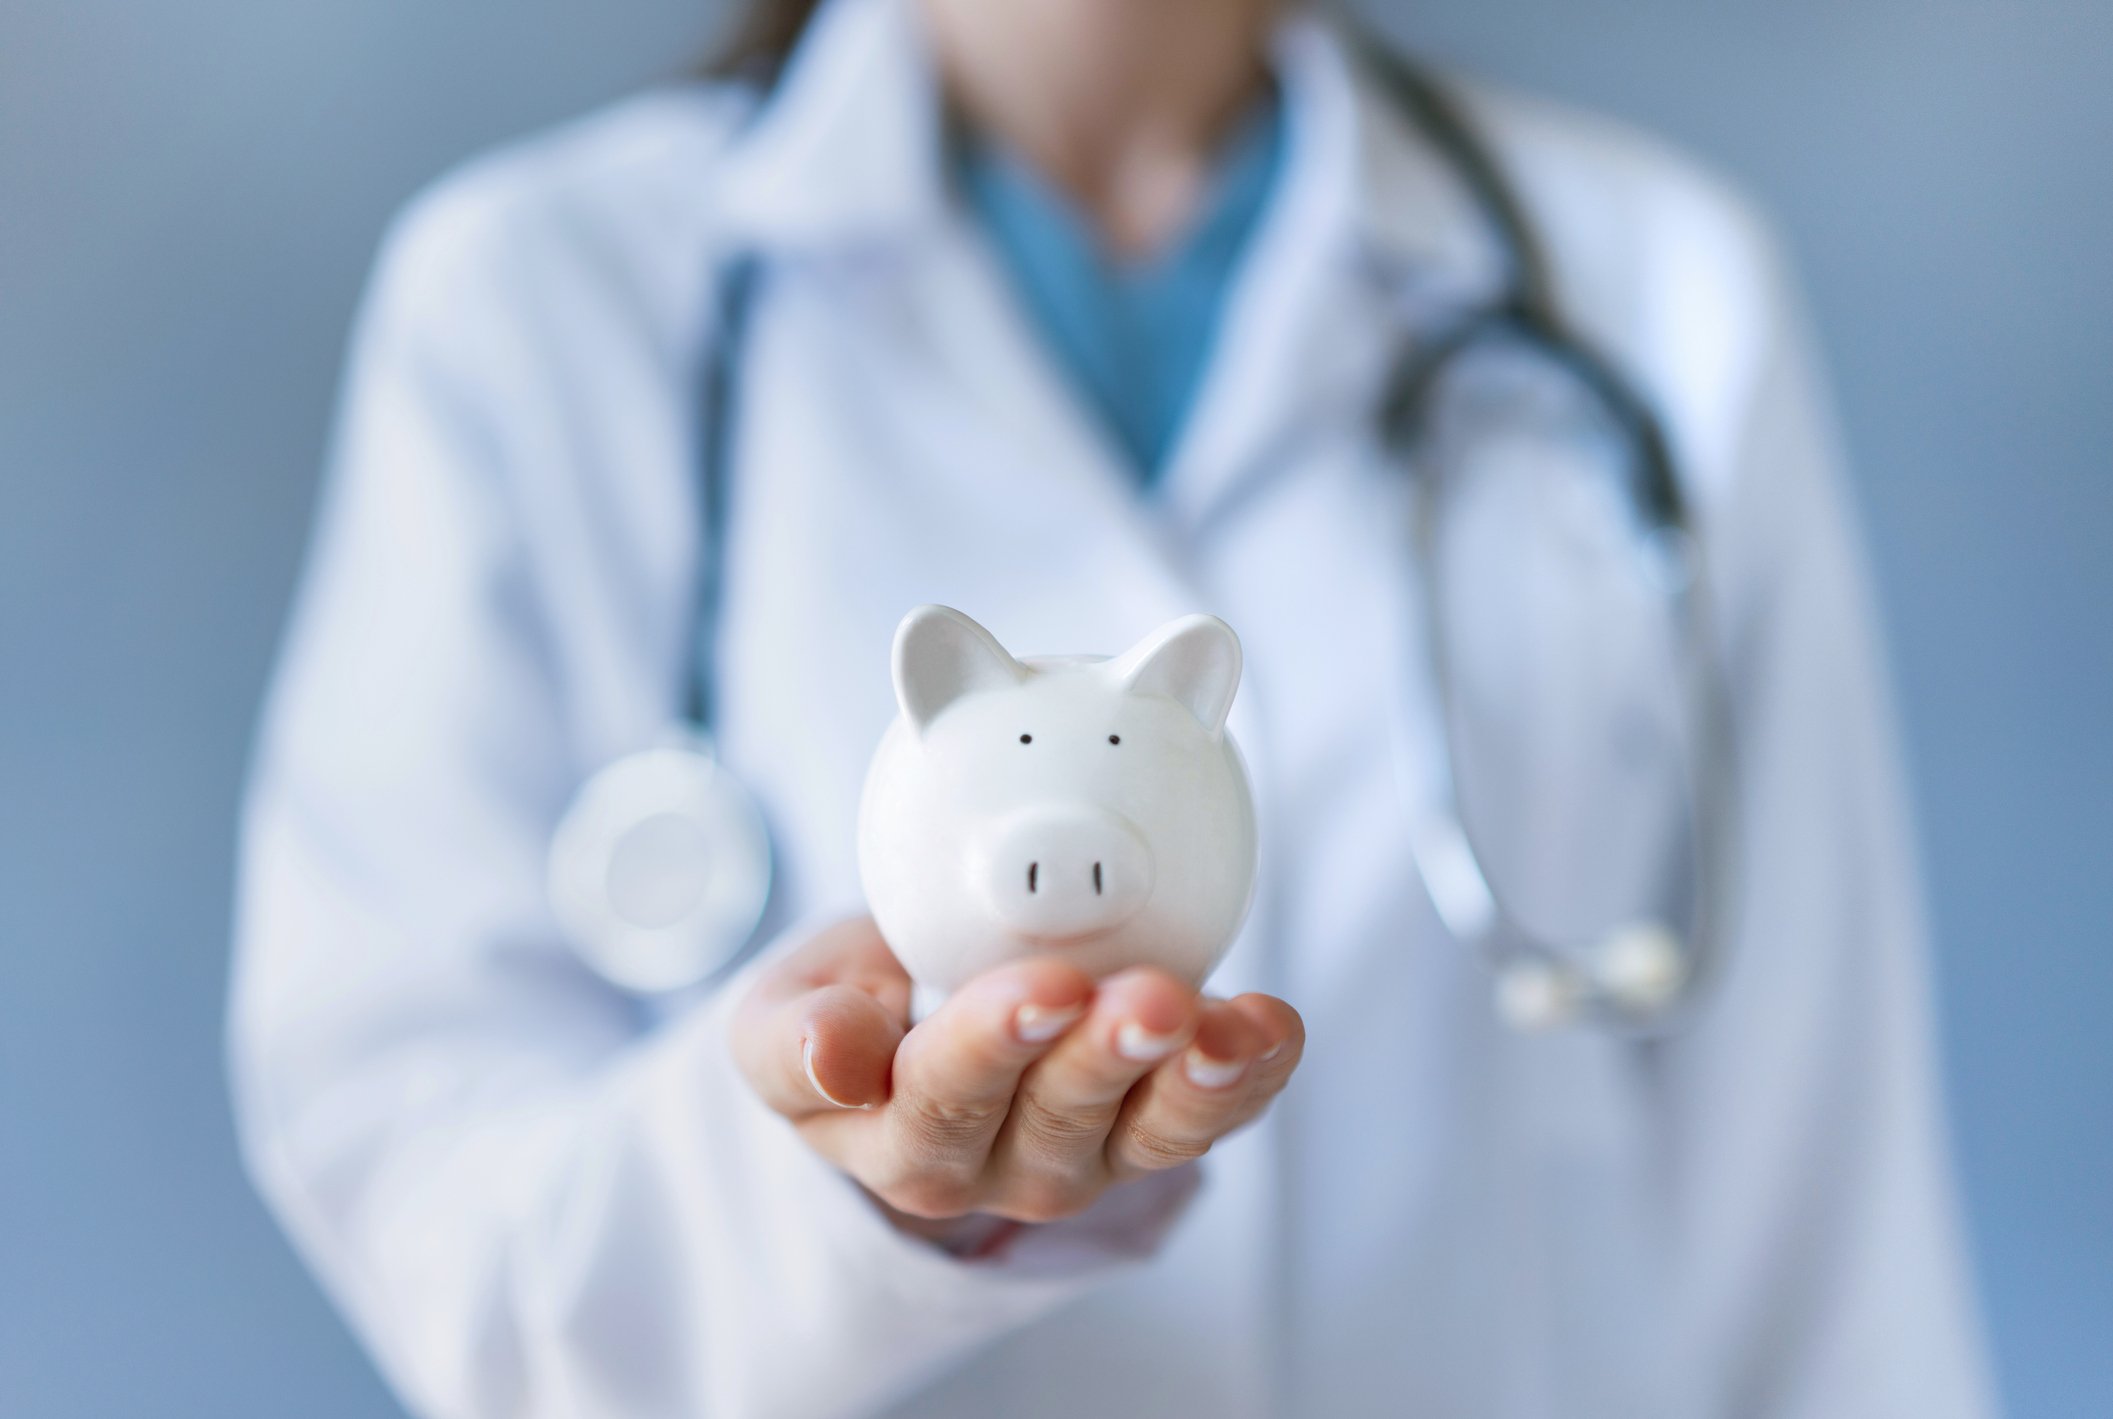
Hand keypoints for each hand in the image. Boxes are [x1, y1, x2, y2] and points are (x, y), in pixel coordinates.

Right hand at [730, 917, 1302, 1225]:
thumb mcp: (779, 1017)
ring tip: (1227, 1027)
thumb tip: (834, 1052)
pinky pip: (1211, 1116)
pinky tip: (1272, 1027)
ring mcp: (1084, 1152)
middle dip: (1108, 1054)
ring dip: (1197, 1079)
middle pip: (1058, 1119)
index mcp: (895, 1139)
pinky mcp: (1151, 1127)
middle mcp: (996, 1165)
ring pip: (1148, 1132)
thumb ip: (794, 1039)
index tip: (1043, 986)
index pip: (941, 1100)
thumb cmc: (848, 1007)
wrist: (906, 1013)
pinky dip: (1252, 1073)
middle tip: (1146, 998)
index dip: (995, 1044)